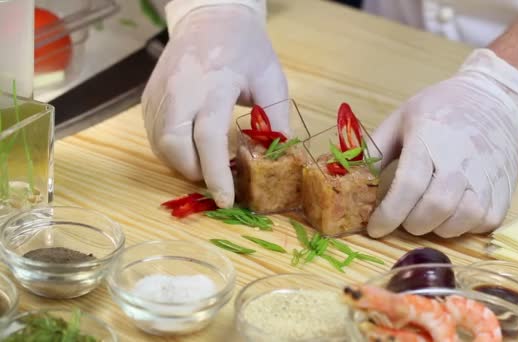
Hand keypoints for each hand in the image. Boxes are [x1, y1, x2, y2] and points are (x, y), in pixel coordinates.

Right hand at [142, 1, 286, 207]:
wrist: (211, 16)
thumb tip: (279, 156)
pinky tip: (188, 147)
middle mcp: (181, 90)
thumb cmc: (245, 47)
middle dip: (194, 172)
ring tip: (203, 163)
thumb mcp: (271, 79)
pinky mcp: (149, 95)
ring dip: (180, 163)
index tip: (226, 199)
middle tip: (215, 176)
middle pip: (175, 146)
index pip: (208, 138)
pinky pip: (152, 133)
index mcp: (214, 86)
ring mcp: (160, 92)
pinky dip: (168, 150)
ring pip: (159, 144)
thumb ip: (276, 118)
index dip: (216, 174)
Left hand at [366, 49, 517, 237]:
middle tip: (403, 219)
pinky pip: (482, 223)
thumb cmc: (441, 110)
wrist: (495, 100)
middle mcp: (461, 160)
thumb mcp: (401, 119)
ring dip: (437, 227)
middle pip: (434, 208)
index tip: (375, 228)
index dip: (388, 214)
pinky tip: (453, 211)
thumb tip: (351, 178)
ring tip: (428, 214)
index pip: (408, 186)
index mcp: (429, 139)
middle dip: (411, 224)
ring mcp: (487, 177)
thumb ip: (375, 150)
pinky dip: (464, 226)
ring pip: (459, 222)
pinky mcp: (504, 190)